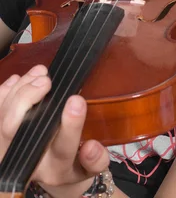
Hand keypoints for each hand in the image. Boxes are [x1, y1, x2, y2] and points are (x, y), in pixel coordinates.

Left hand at [0, 64, 109, 197]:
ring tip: (40, 74)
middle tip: (47, 81)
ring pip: (3, 119)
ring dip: (19, 92)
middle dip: (27, 100)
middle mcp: (29, 160)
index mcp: (57, 168)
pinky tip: (20, 80)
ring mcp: (10, 148)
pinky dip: (4, 93)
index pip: (63, 148)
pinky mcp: (0, 138)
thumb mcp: (91, 167)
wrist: (49, 171)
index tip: (76, 100)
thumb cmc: (74, 163)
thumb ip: (96, 160)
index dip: (70, 126)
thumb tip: (92, 146)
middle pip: (17, 132)